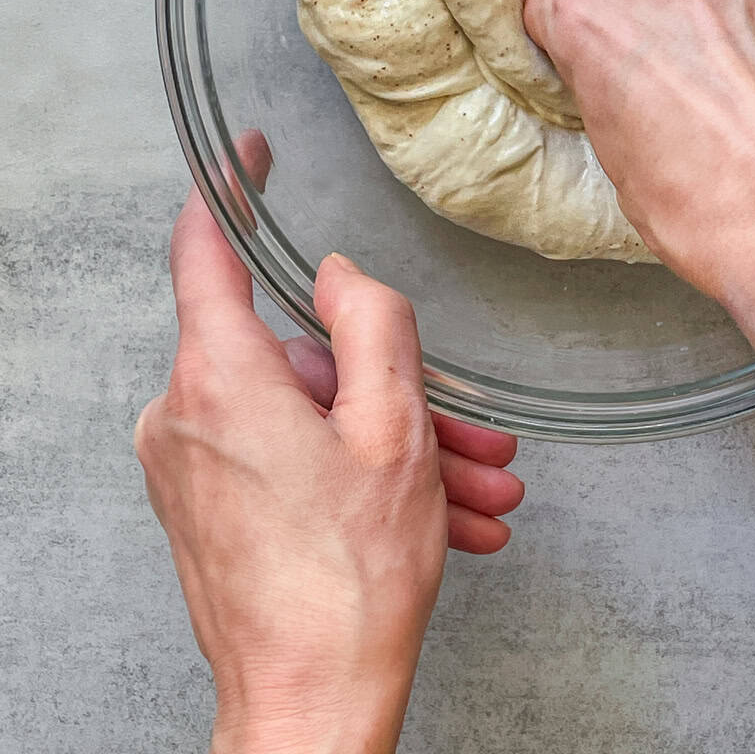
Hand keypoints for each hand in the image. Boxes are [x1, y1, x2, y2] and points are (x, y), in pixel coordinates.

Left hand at [135, 134, 523, 753]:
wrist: (309, 708)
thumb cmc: (349, 583)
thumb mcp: (394, 428)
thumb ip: (373, 323)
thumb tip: (344, 276)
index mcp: (220, 380)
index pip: (206, 250)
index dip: (230, 189)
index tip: (250, 154)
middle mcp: (186, 416)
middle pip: (294, 353)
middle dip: (391, 387)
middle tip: (467, 434)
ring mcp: (190, 468)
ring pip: (305, 413)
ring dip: (391, 444)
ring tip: (470, 490)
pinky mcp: (204, 506)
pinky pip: (286, 456)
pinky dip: (354, 473)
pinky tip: (434, 514)